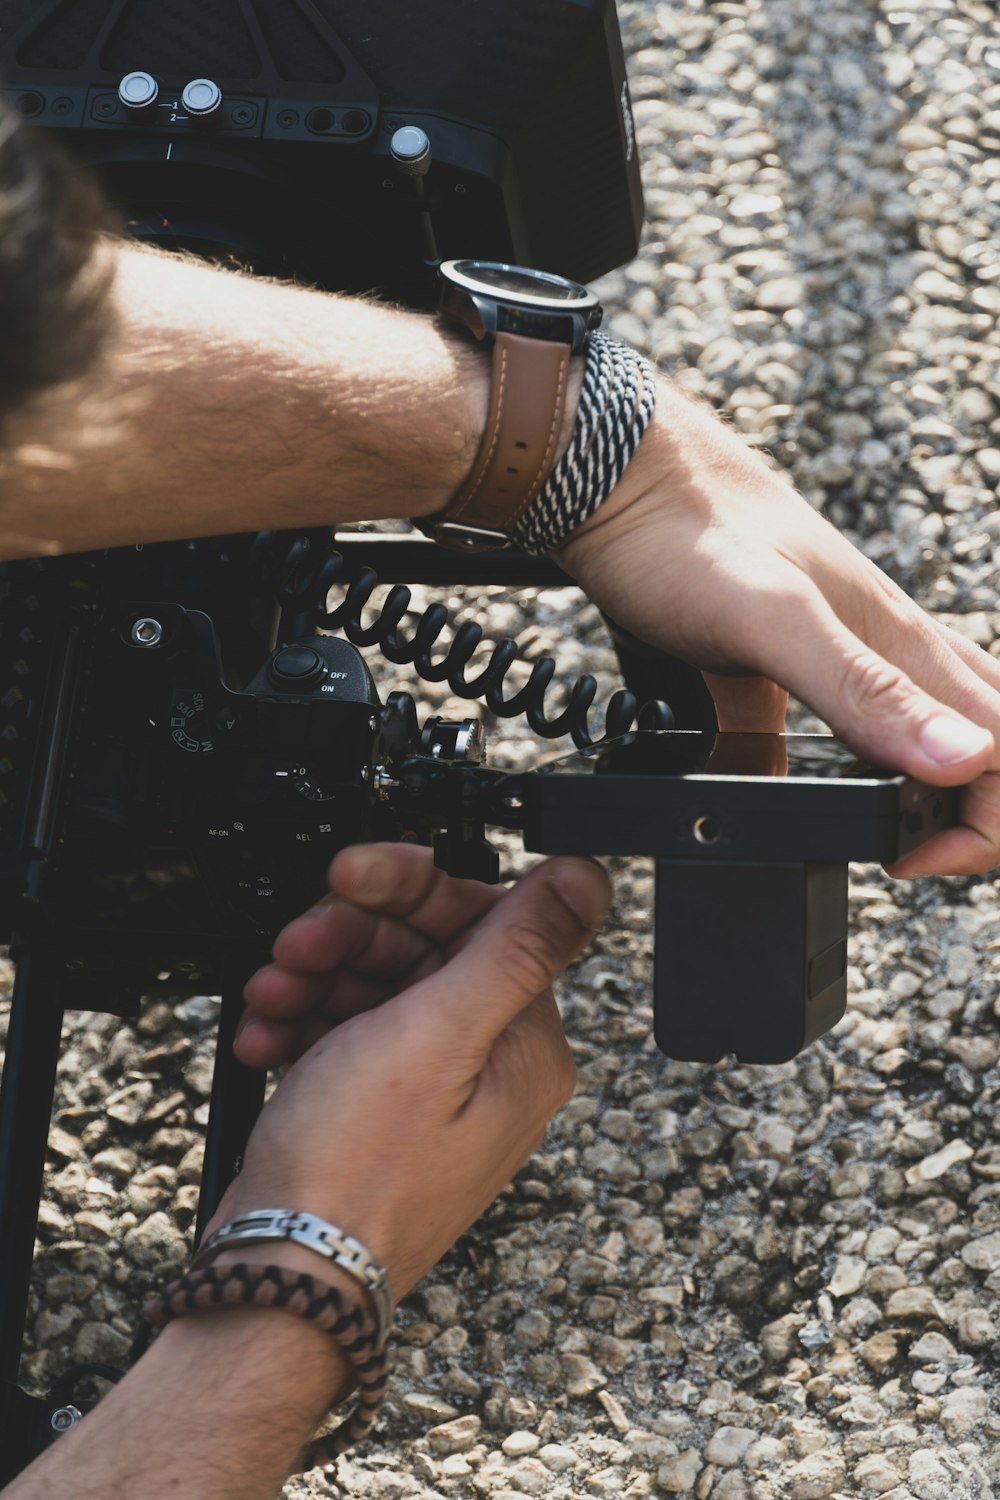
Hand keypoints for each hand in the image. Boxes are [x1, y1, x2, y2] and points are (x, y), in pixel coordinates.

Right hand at [210, 845, 610, 1297]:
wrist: (283, 1273)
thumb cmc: (357, 1172)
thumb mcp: (439, 1036)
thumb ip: (514, 947)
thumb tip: (585, 879)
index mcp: (521, 1045)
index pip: (482, 922)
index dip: (413, 889)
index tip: (354, 875)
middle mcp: (485, 1066)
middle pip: (422, 950)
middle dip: (350, 935)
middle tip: (300, 942)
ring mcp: (428, 1091)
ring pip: (373, 986)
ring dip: (314, 976)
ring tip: (274, 993)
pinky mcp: (374, 1109)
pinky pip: (343, 1033)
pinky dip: (300, 1023)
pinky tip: (267, 1034)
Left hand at [558, 377, 999, 875]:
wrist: (615, 480)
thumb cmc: (683, 531)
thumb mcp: (772, 620)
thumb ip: (864, 687)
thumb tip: (963, 759)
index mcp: (904, 642)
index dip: (984, 821)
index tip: (908, 856)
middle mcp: (891, 645)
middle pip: (991, 739)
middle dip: (975, 816)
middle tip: (907, 857)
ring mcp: (844, 651)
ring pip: (932, 726)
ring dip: (930, 792)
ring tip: (887, 838)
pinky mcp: (793, 660)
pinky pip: (855, 720)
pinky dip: (857, 768)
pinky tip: (818, 788)